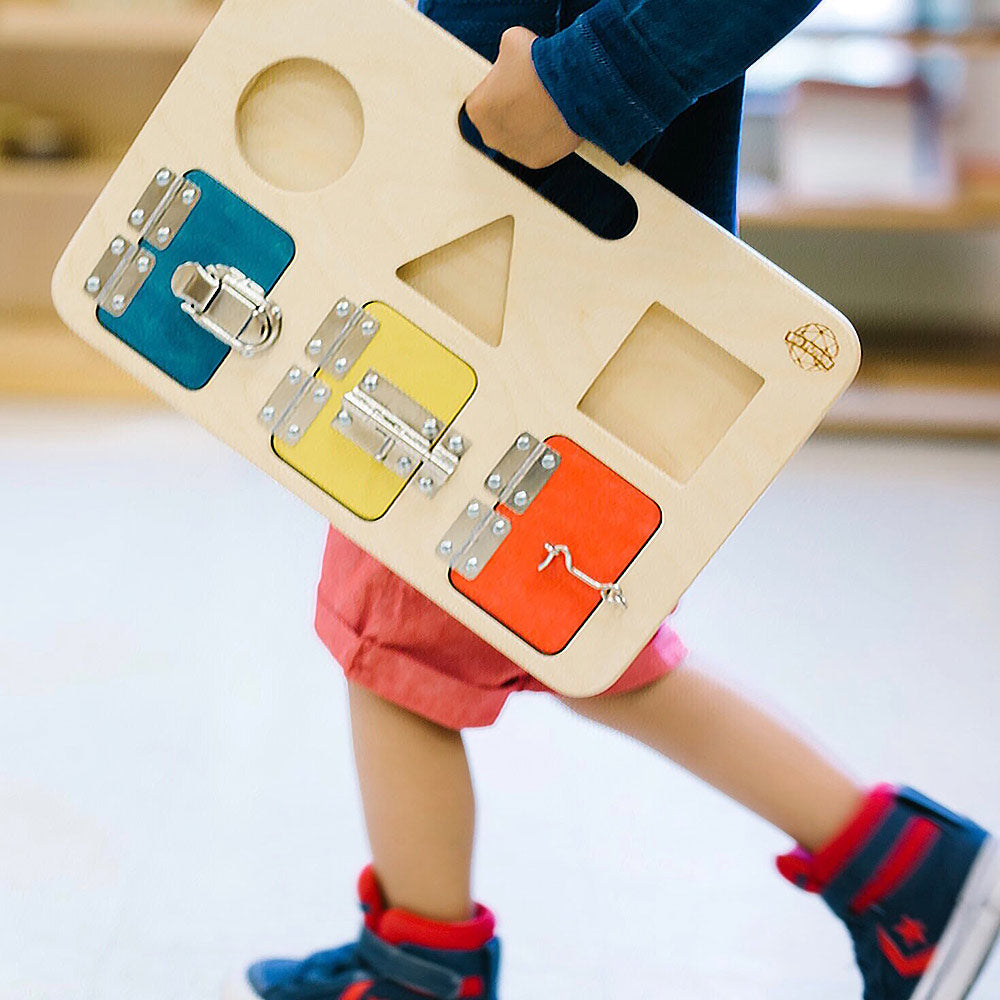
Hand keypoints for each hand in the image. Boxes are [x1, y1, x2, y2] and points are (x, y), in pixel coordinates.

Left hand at [465, 26, 581, 169]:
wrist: (571, 85)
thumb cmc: (540, 64)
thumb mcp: (512, 41)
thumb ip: (504, 55)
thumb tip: (511, 56)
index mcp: (477, 109)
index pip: (483, 98)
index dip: (499, 88)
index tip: (511, 83)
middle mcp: (491, 135)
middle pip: (499, 122)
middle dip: (512, 111)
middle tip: (529, 94)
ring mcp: (514, 151)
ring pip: (518, 138)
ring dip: (528, 125)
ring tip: (544, 106)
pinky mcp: (536, 160)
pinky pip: (539, 148)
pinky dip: (546, 138)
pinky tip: (554, 120)